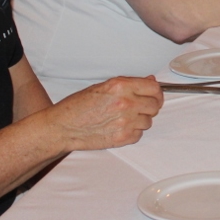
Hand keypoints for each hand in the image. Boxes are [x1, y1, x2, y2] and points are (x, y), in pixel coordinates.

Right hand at [47, 76, 162, 151]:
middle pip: (155, 105)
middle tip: (140, 106)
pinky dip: (133, 132)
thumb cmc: (78, 106)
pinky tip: (120, 127)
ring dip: (141, 119)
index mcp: (120, 86)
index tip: (154, 94)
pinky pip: (139, 134)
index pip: (153, 87)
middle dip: (150, 105)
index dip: (156, 91)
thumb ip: (129, 84)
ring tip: (125, 117)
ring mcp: (125, 122)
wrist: (63, 127)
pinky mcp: (122, 138)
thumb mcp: (103, 86)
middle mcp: (126, 103)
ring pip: (148, 121)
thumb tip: (149, 81)